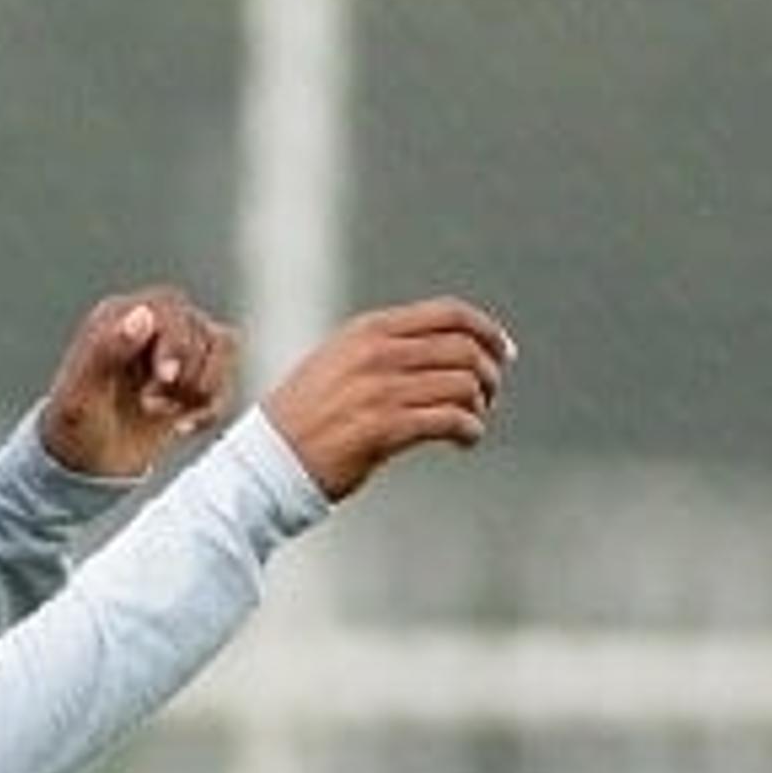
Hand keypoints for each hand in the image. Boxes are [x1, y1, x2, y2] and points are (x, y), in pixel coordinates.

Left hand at [38, 288, 239, 479]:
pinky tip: (181, 423)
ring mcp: (176, 348)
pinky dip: (210, 407)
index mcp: (118, 318)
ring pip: (222, 348)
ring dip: (199, 389)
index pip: (169, 310)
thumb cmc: (76, 428)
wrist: (91, 465)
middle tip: (152, 404)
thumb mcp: (81, 395)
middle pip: (200, 329)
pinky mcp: (195, 374)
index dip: (175, 345)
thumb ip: (106, 350)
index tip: (165, 379)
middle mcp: (151, 325)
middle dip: (184, 375)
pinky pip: (226, 378)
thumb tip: (141, 315)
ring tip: (165, 412)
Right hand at [259, 297, 513, 500]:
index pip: (448, 313)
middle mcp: (375, 353)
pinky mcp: (383, 429)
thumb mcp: (339, 360)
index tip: (503, 352)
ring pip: (463, 385)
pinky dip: (470, 431)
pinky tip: (464, 441)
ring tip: (471, 422)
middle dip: (489, 373)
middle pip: (464, 349)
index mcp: (367, 330)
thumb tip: (447, 346)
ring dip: (480, 406)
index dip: (486, 330)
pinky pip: (451, 421)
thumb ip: (384, 346)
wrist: (268, 459)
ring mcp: (379, 390)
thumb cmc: (307, 417)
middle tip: (489, 396)